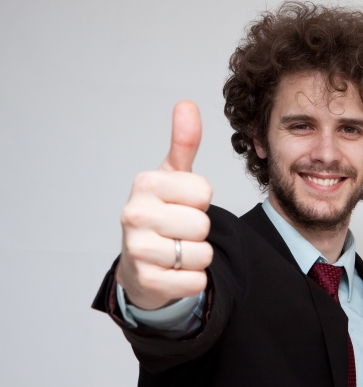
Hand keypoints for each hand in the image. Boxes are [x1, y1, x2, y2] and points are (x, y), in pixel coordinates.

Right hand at [116, 101, 213, 309]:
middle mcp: (134, 215)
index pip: (203, 191)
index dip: (201, 200)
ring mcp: (137, 250)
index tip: (182, 203)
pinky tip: (175, 271)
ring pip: (202, 254)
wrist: (138, 263)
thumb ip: (183, 143)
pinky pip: (196, 281)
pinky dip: (194, 279)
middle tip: (179, 230)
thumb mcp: (172, 177)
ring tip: (177, 250)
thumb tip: (187, 104)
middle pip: (203, 223)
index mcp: (144, 185)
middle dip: (200, 230)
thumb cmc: (161, 213)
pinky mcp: (147, 282)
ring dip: (198, 256)